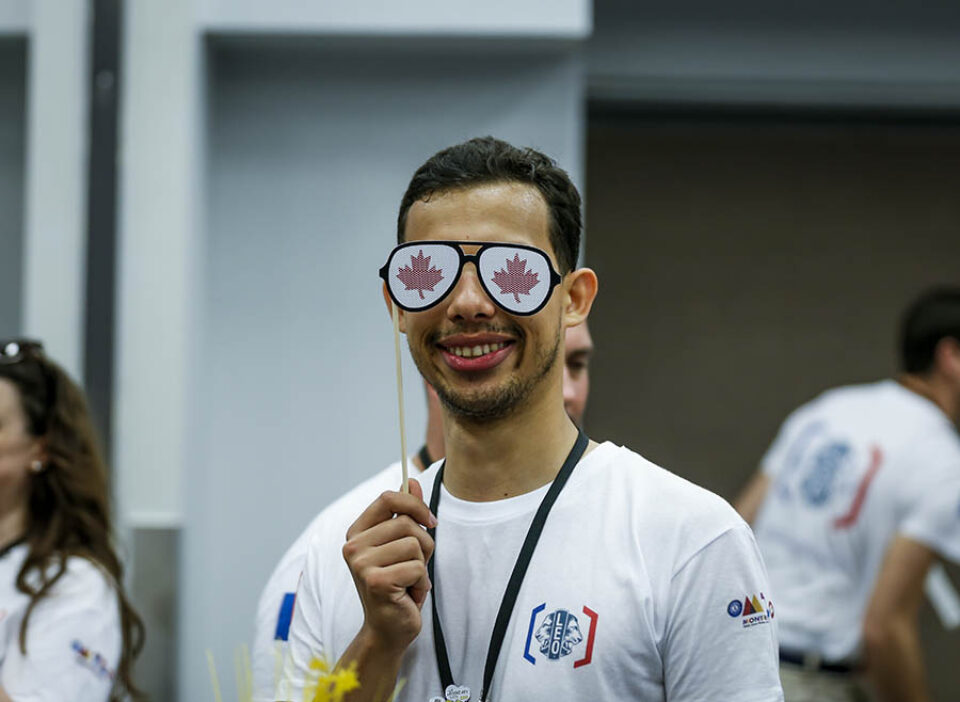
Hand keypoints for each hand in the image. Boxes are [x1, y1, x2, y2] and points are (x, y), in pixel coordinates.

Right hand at [342, 478, 436, 652]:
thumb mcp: (402, 545)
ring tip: (409, 582)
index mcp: (357, 532)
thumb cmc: (397, 585)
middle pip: (407, 524)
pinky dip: (421, 583)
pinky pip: (416, 567)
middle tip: (415, 567)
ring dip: (422, 566)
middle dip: (424, 545)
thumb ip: (406, 514)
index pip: (388, 498)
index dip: (415, 505)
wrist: (388, 629)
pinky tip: (408, 596)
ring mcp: (361, 564)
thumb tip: (410, 479)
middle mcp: (353, 546)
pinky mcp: (375, 581)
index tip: (430, 522)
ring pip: (415, 545)